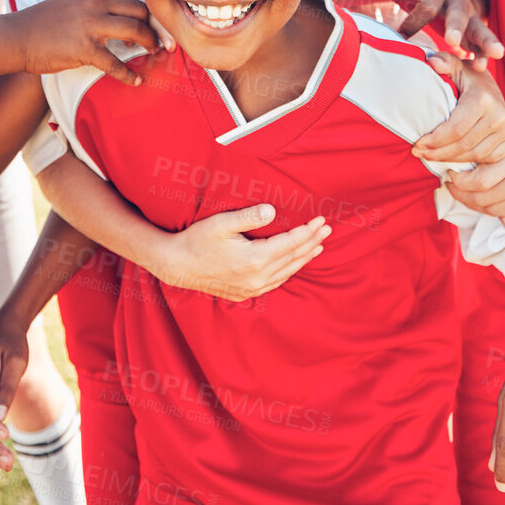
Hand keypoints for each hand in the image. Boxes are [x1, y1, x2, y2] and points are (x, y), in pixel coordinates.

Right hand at [17, 0, 160, 85]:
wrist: (18, 37)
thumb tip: (128, 14)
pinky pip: (116, 63)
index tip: (154, 22)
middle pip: (140, 10)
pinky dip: (129, 75)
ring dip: (150, 44)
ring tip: (153, 53)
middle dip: (154, 26)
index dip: (146, 10)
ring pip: (136, 30)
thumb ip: (99, 1)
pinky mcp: (85, 48)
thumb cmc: (47, 22)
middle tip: (160, 40)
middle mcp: (95, 1)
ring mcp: (90, 24)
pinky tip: (136, 81)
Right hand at [144, 205, 329, 300]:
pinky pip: (275, 282)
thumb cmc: (196, 240)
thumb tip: (272, 211)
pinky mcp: (246, 293)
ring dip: (304, 258)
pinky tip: (294, 263)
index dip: (307, 231)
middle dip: (312, 242)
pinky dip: (289, 271)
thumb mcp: (221, 223)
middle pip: (293, 258)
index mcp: (254, 259)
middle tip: (327, 229)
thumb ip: (248, 217)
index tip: (320, 220)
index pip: (290, 243)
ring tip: (318, 246)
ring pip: (287, 272)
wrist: (176, 266)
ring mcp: (252, 288)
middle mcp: (257, 277)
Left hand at [345, 0, 502, 61]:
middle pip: (456, 14)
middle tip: (452, 41)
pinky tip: (484, 68)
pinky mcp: (480, 32)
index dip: (412, 21)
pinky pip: (484, 45)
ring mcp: (471, 18)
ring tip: (496, 54)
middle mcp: (455, 2)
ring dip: (486, 42)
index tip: (400, 37)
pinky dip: (485, 55)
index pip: (424, 6)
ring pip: (479, 30)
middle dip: (455, 27)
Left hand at [414, 52, 504, 164]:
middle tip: (419, 153)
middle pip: (463, 145)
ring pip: (473, 156)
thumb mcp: (455, 66)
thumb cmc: (466, 78)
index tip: (416, 145)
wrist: (491, 89)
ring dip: (449, 159)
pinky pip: (485, 160)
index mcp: (484, 99)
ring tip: (430, 156)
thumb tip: (433, 63)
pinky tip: (450, 159)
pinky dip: (466, 162)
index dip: (434, 141)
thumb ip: (442, 62)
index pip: (455, 130)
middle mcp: (500, 116)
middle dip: (437, 152)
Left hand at [444, 118, 504, 226]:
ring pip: (493, 211)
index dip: (458, 182)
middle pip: (482, 198)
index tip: (450, 174)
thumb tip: (457, 147)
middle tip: (454, 186)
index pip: (478, 179)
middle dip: (461, 195)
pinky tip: (493, 202)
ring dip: (475, 205)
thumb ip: (491, 141)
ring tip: (470, 194)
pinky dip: (497, 214)